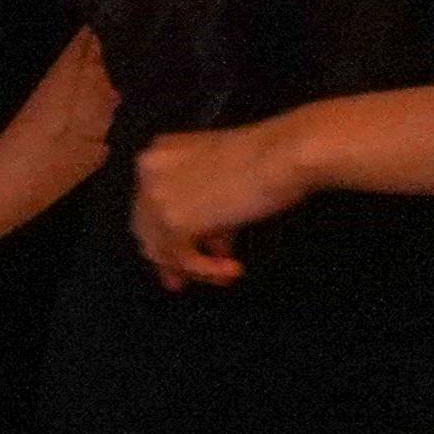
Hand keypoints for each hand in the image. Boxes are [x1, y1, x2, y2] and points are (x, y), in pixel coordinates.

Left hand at [131, 119, 308, 286]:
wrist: (287, 154)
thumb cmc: (270, 159)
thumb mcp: (224, 182)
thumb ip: (205, 210)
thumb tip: (210, 245)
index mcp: (158, 154)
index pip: (149, 204)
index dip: (166, 232)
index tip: (183, 254)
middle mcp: (148, 172)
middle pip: (147, 228)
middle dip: (169, 256)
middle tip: (184, 280)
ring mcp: (156, 196)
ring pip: (161, 248)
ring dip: (193, 267)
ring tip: (226, 275)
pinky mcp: (174, 221)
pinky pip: (182, 258)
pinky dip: (206, 270)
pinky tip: (234, 270)